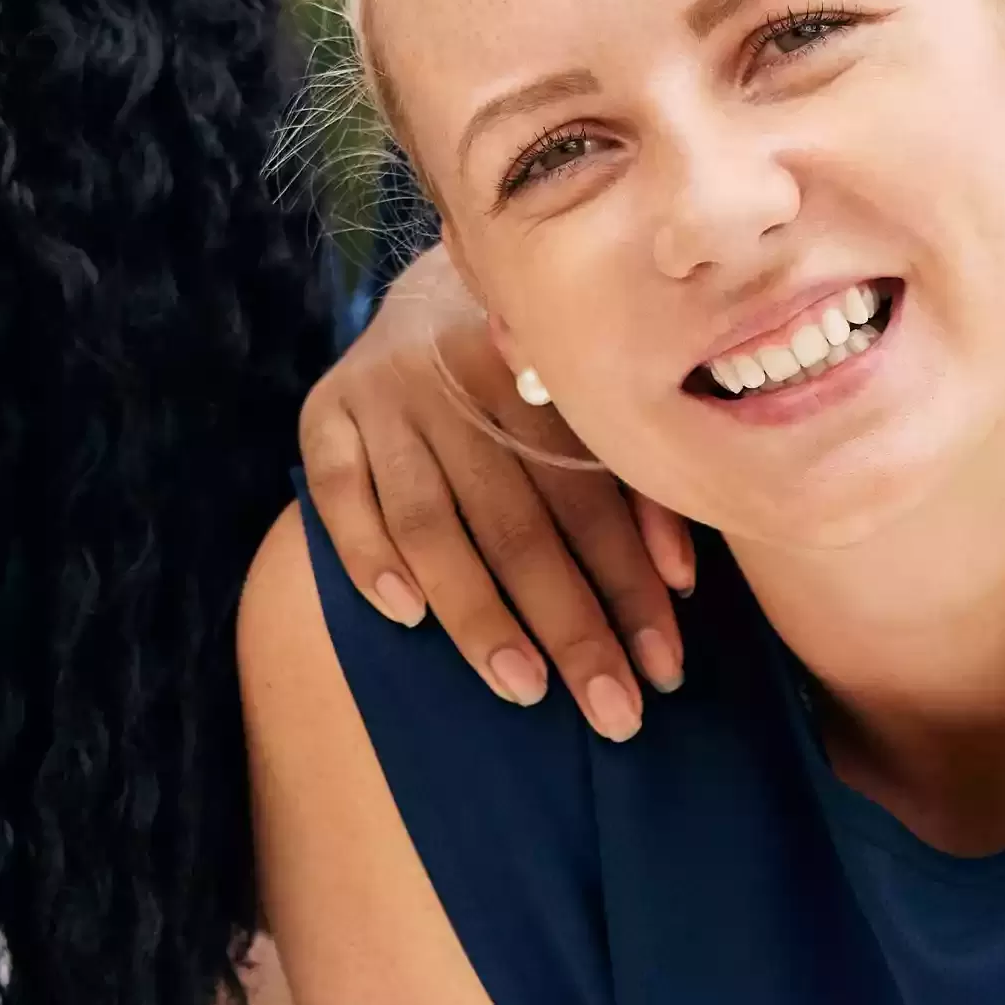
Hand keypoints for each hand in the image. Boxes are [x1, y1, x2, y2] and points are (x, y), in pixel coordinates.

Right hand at [295, 246, 696, 740]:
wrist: (427, 291)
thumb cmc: (530, 380)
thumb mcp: (587, 411)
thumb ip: (636, 487)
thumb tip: (679, 581)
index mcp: (545, 374)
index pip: (592, 497)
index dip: (629, 585)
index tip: (662, 668)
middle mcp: (463, 382)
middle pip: (517, 522)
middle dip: (570, 626)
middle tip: (612, 713)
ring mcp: (387, 398)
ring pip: (430, 521)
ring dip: (478, 613)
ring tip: (524, 688)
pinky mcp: (324, 413)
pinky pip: (339, 492)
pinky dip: (366, 553)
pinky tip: (405, 615)